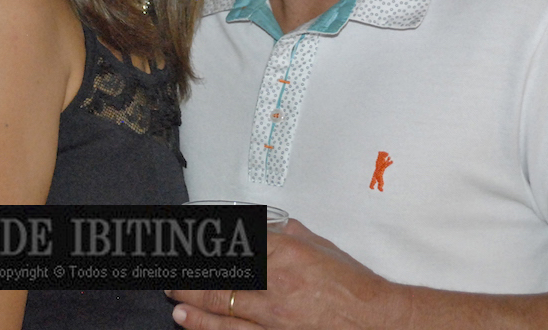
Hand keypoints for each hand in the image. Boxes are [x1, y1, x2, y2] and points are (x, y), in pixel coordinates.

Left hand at [169, 220, 404, 329]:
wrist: (376, 322)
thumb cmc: (354, 288)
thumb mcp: (323, 248)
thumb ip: (293, 235)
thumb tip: (272, 227)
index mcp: (288, 253)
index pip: (237, 243)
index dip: (209, 241)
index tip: (190, 239)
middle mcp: (277, 284)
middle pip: (220, 274)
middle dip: (189, 272)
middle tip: (170, 269)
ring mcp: (274, 317)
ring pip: (220, 307)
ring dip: (190, 299)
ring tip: (172, 294)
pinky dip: (207, 328)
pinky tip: (189, 321)